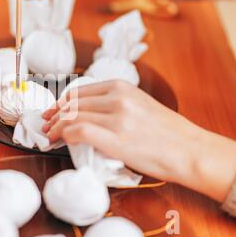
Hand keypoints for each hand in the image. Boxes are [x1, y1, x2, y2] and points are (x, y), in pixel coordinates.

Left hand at [42, 80, 235, 201]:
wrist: (190, 150)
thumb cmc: (166, 132)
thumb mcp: (138, 105)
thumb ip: (114, 104)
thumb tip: (86, 114)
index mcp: (120, 86)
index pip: (78, 92)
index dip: (60, 104)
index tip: (52, 113)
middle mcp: (116, 97)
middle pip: (72, 104)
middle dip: (54, 115)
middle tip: (45, 125)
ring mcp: (116, 117)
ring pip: (72, 116)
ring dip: (55, 127)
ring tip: (49, 136)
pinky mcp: (116, 137)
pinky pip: (78, 130)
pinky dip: (63, 134)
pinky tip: (60, 141)